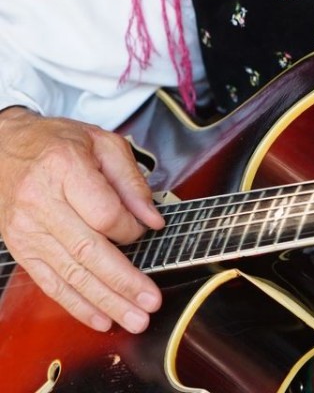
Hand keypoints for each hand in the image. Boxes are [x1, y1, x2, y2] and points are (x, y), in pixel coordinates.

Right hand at [0, 107, 163, 331]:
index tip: (146, 231)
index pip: (104, 212)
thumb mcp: (102, 143)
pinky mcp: (21, 249)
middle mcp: (41, 201)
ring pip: (71, 273)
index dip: (130, 228)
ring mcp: (27, 230)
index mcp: (65, 168)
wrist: (7, 148)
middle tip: (151, 301)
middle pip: (88, 250)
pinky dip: (77, 304)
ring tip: (134, 318)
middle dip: (123, 281)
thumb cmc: (58, 143)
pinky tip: (100, 318)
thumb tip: (152, 219)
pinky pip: (50, 283)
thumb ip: (130, 180)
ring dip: (106, 301)